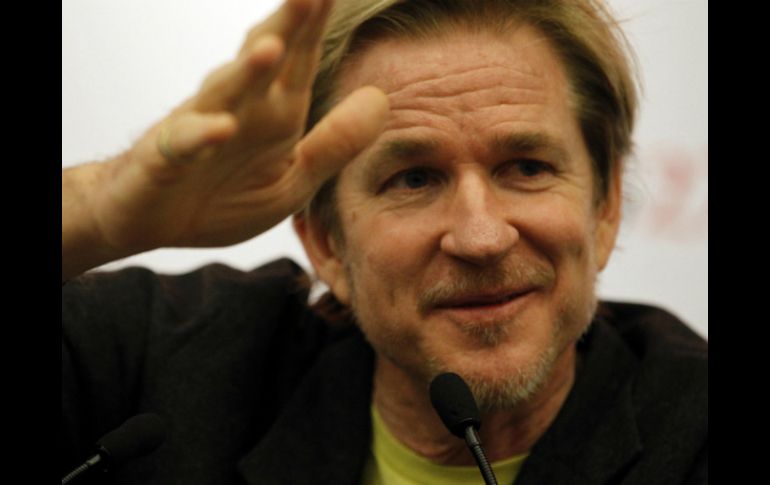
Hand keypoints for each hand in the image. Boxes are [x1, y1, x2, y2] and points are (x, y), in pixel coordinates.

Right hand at [67, 0, 387, 258]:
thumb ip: (333, 145)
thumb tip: (381, 99)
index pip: (301, 62)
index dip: (318, 28)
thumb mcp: (292, 181)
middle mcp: (238, 109)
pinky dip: (201, 136)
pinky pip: (183, 144)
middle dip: (288, 27)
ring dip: (246, 72)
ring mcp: (199, 129)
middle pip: (264, 61)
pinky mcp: (164, 159)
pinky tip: (223, 128)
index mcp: (274, 115)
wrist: (151, 221)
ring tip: (272, 48)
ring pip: (224, 93)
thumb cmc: (222, 197)